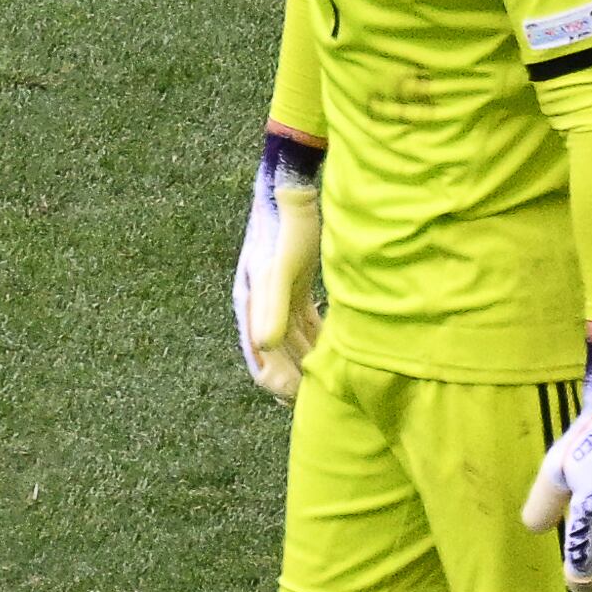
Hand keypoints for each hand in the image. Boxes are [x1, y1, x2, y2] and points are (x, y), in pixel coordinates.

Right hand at [231, 135, 323, 401]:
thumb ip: (272, 306)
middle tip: (326, 400)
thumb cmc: (285, 227)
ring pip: (294, 343)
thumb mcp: (279, 268)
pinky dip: (319, 341)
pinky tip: (340, 353)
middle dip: (297, 380)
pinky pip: (306, 324)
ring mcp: (278, 298)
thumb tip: (263, 346)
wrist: (291, 190)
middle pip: (278, 357)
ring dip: (310, 364)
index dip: (280, 383)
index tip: (303, 399)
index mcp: (251, 307)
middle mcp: (261, 307)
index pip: (261, 361)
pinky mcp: (296, 288)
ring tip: (335, 383)